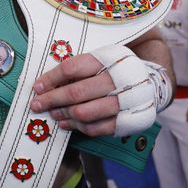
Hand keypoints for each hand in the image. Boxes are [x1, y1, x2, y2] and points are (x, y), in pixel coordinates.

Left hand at [30, 45, 167, 137]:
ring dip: (64, 114)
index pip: (73, 68)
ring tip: (53, 114)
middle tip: (37, 105)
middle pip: (77, 92)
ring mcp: (125, 102)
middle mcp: (118, 79)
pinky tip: (67, 123)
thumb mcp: (102, 58)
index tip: (37, 87)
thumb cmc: (116, 69)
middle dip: (52, 100)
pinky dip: (78, 128)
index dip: (51, 78)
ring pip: (85, 113)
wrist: (150, 83)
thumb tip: (46, 82)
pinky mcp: (128, 121)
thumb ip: (79, 68)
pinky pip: (96, 128)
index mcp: (109, 58)